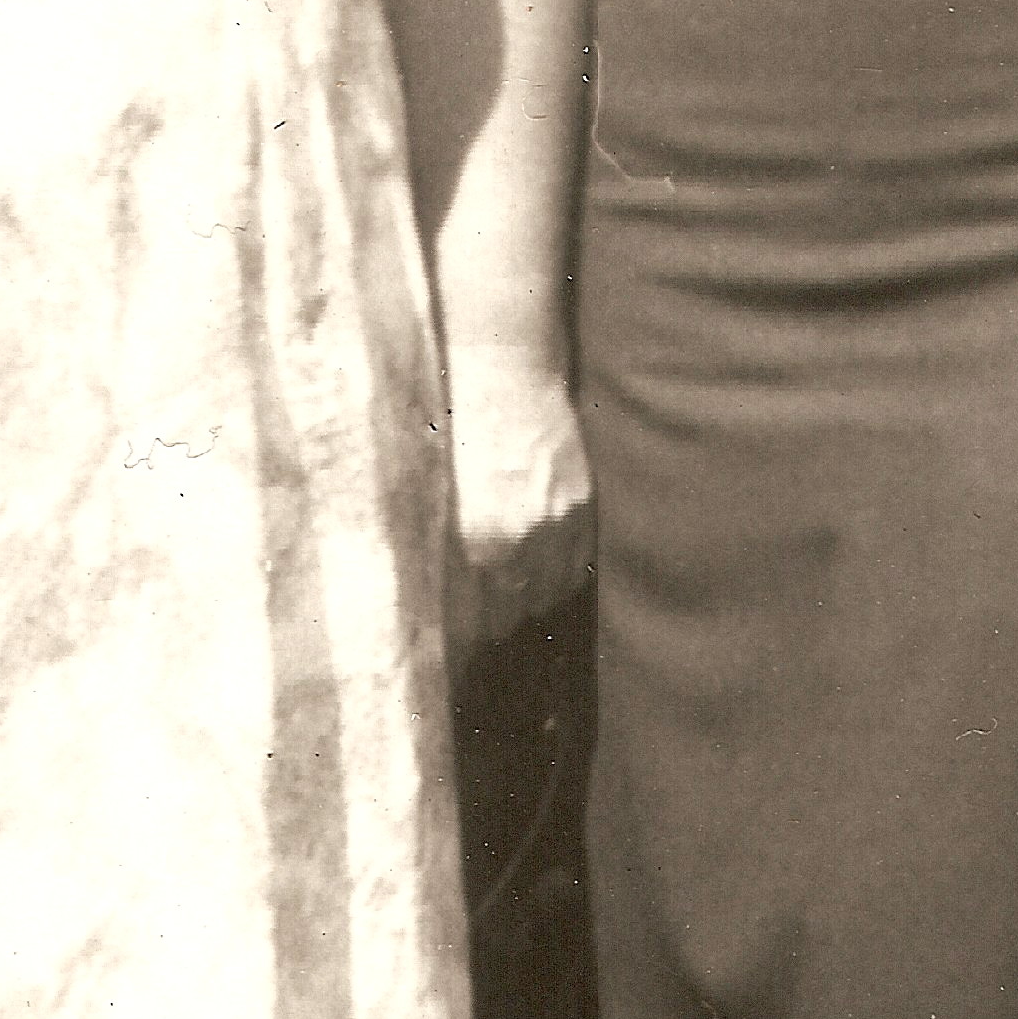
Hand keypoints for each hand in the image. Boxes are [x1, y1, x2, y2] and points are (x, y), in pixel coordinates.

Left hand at [444, 343, 594, 668]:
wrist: (503, 368)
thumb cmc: (453, 422)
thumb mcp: (433, 490)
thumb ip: (440, 547)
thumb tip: (438, 598)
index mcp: (471, 540)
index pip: (469, 621)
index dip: (461, 640)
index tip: (454, 650)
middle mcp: (518, 541)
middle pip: (509, 614)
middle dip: (493, 619)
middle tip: (481, 620)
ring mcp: (557, 525)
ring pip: (546, 595)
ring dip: (528, 599)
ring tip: (511, 594)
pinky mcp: (583, 506)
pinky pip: (576, 565)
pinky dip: (559, 573)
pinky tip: (542, 567)